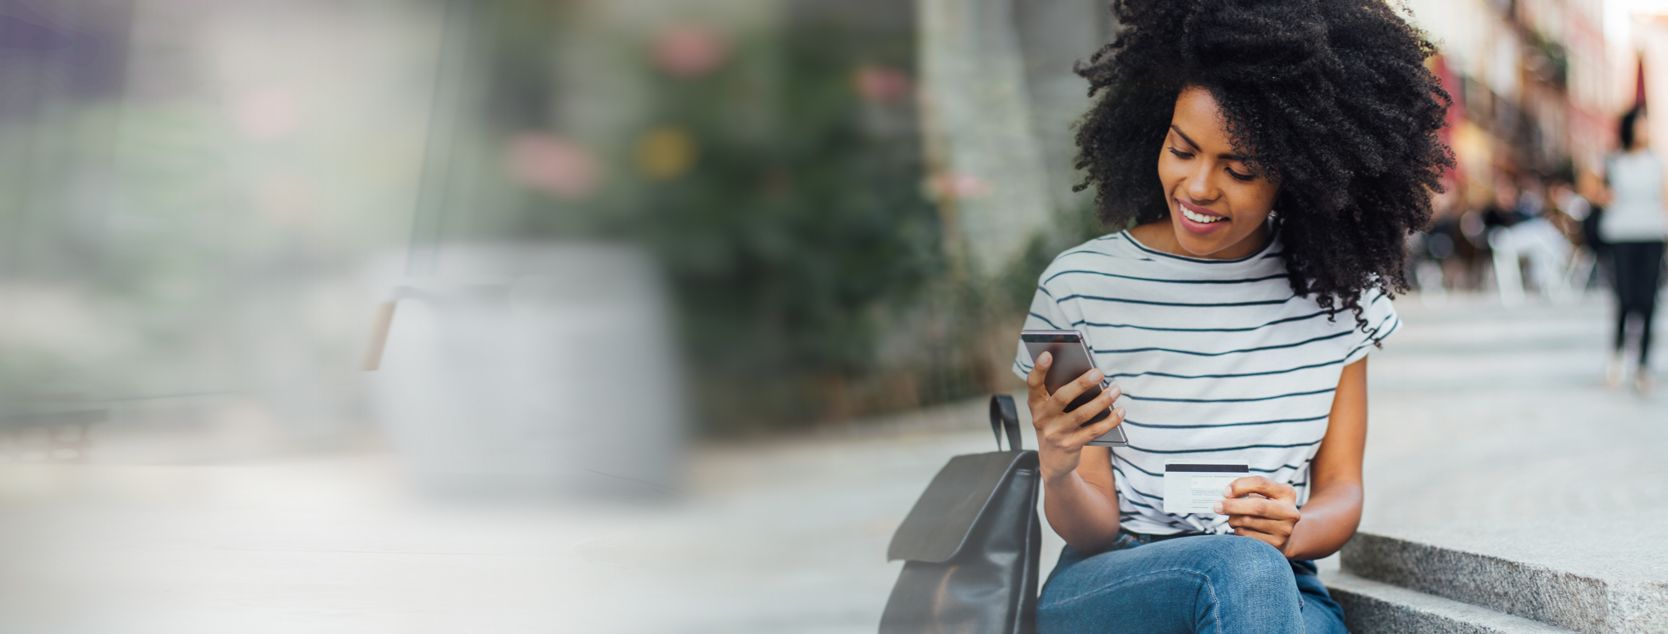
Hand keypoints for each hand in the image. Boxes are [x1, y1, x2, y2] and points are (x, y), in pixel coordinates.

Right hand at [1025, 351, 1126, 482]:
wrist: (1053, 462)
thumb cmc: (1056, 426)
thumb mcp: (1051, 412)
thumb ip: (1063, 394)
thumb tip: (1091, 377)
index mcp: (1036, 405)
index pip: (1033, 384)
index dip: (1039, 369)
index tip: (1047, 354)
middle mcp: (1042, 419)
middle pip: (1062, 397)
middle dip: (1081, 383)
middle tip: (1098, 372)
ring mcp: (1056, 433)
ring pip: (1081, 414)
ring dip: (1101, 400)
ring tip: (1116, 389)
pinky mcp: (1070, 446)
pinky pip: (1093, 431)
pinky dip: (1109, 420)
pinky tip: (1121, 411)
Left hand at [1215, 476, 1300, 553]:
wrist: (1285, 533)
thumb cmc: (1268, 508)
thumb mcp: (1265, 494)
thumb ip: (1249, 490)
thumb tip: (1226, 495)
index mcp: (1287, 493)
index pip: (1261, 483)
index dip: (1240, 486)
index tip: (1225, 491)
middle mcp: (1290, 512)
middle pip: (1257, 506)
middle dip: (1233, 506)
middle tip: (1217, 506)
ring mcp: (1285, 530)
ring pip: (1249, 522)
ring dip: (1233, 519)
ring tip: (1232, 517)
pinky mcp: (1276, 544)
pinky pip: (1247, 536)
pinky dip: (1238, 530)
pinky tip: (1241, 528)